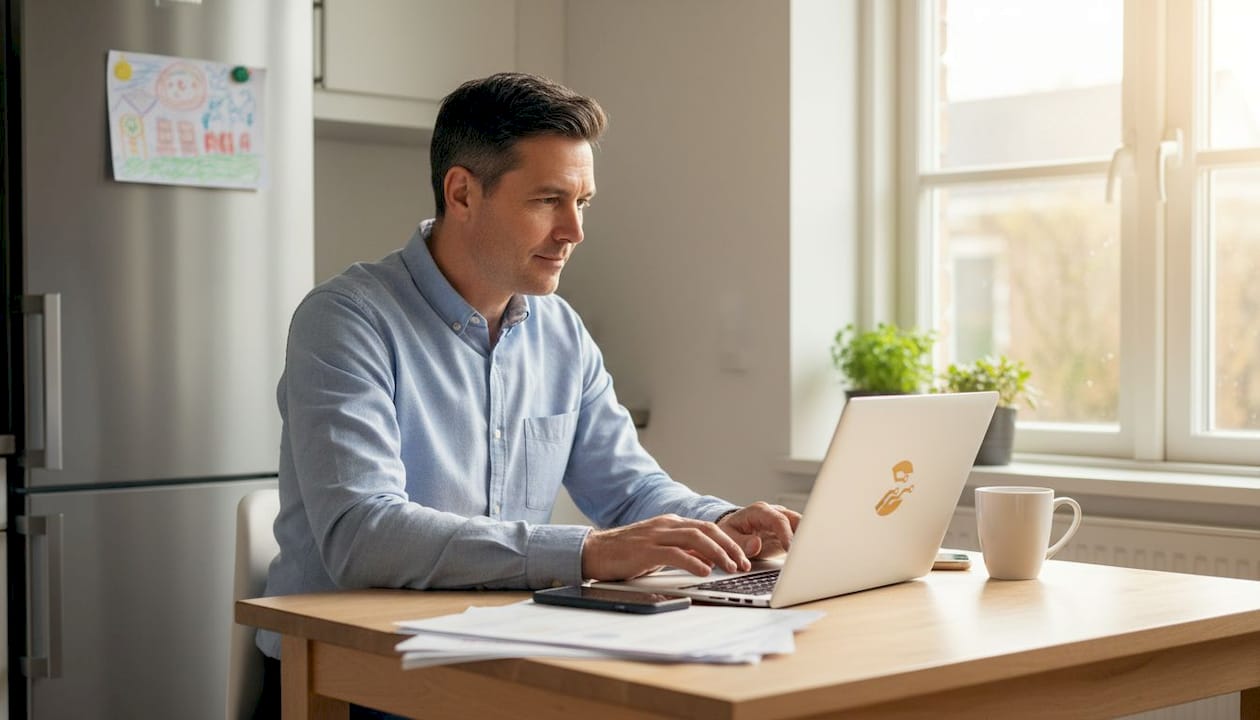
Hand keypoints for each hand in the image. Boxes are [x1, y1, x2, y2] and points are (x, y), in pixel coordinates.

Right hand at [581, 514, 751, 580]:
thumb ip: (681, 552)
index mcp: (671, 524)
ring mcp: (655, 535)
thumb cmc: (625, 553)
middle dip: (729, 546)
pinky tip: (704, 572)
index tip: (742, 558)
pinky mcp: (645, 550)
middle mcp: (666, 525)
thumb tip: (706, 562)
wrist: (593, 551)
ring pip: (695, 538)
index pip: (707, 528)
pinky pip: (674, 553)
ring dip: (717, 553)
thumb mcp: (658, 550)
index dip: (728, 542)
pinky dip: (693, 562)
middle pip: (706, 530)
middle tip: (743, 564)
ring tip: (730, 568)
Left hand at [715, 501, 800, 558]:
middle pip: (797, 520)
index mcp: (760, 511)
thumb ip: (740, 542)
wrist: (732, 530)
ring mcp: (784, 523)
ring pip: (803, 528)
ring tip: (810, 558)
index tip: (791, 549)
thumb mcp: (728, 536)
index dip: (787, 535)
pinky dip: (804, 548)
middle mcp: (775, 513)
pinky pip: (800, 539)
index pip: (779, 520)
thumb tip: (756, 545)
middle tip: (807, 554)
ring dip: (807, 542)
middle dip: (805, 535)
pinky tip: (807, 560)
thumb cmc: (729, 532)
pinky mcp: (788, 534)